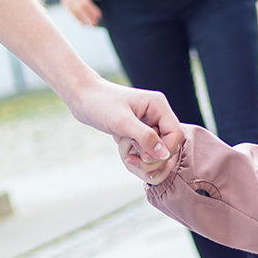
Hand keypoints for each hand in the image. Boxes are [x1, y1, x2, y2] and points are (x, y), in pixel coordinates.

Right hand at [56, 0, 101, 26]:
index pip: (84, 0)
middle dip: (88, 16)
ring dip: (81, 19)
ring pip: (72, 10)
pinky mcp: (63, 0)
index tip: (99, 15)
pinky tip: (82, 24)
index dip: (91, 8)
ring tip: (90, 26)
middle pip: (78, 7)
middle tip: (96, 23)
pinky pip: (68, 10)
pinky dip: (75, 18)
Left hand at [65, 76, 179, 172]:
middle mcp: (158, 113)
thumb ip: (145, 137)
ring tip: (127, 157)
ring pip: (159, 149)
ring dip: (145, 158)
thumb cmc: (100, 104)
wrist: (82, 97)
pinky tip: (125, 153)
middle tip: (132, 159)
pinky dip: (139, 155)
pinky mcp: (140, 129)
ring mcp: (149, 122)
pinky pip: (147, 148)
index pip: (176, 134)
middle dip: (153, 157)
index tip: (144, 157)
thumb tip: (164, 155)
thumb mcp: (122, 122)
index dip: (165, 150)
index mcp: (159, 105)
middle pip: (170, 144)